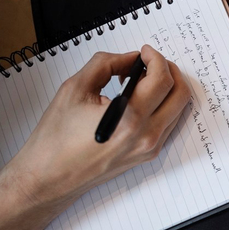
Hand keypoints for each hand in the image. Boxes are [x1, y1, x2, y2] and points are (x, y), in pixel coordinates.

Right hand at [5, 45, 190, 205]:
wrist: (49, 177)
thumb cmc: (55, 139)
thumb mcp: (75, 88)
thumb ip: (107, 64)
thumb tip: (131, 58)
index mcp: (129, 119)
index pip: (162, 80)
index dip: (155, 58)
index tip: (144, 52)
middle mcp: (145, 136)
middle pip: (180, 93)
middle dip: (168, 70)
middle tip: (149, 62)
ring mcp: (149, 148)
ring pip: (178, 109)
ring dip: (167, 87)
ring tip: (141, 79)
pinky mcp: (147, 155)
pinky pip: (168, 123)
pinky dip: (162, 105)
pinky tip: (140, 98)